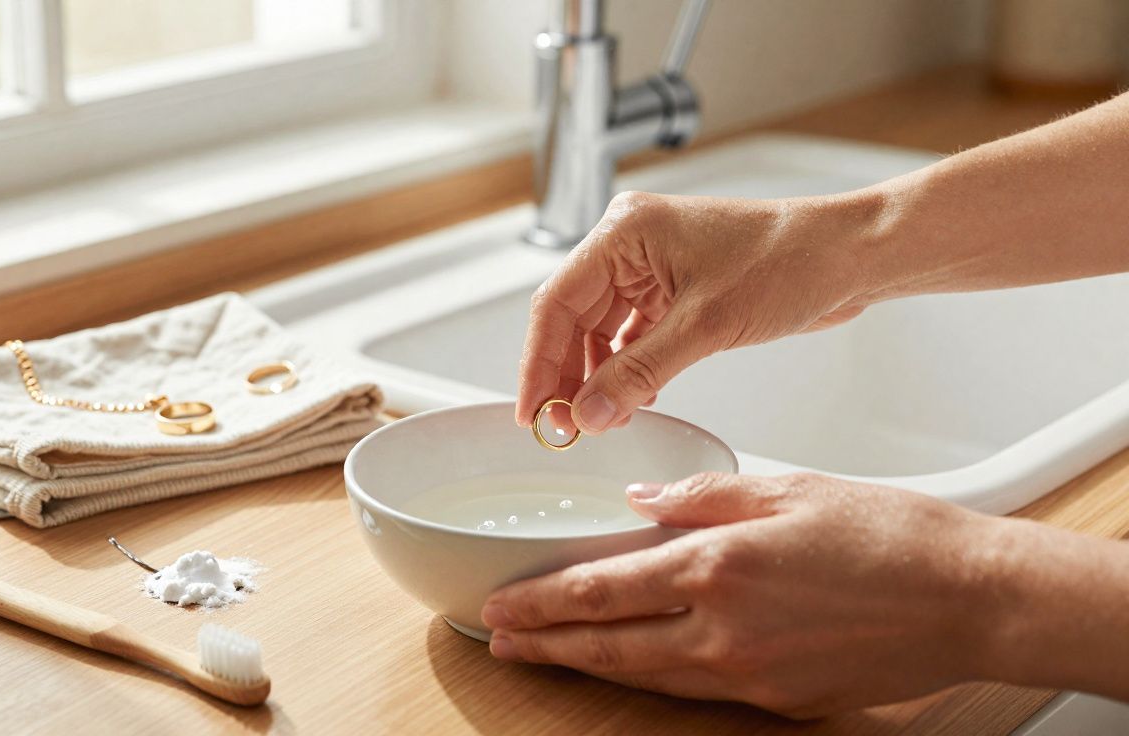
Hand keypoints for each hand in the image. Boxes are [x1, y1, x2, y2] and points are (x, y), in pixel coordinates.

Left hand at [479, 472, 1011, 717]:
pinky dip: (653, 677)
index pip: (599, 591)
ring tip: (548, 656)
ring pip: (645, 676)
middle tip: (501, 641)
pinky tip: (638, 664)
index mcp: (717, 567)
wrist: (970, 600)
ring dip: (589, 666)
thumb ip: (703, 496)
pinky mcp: (778, 701)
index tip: (501, 604)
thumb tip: (643, 501)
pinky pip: (696, 690)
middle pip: (608, 646)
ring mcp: (749, 676)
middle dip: (546, 644)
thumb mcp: (788, 489)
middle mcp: (722, 631)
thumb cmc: (891, 537)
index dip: (540, 602)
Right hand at [517, 190, 882, 433]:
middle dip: (567, 376)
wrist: (850, 256)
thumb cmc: (791, 261)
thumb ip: (639, 373)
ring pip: (600, 332)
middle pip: (572, 319)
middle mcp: (630, 246)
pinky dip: (628, 371)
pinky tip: (633, 401)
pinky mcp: (676, 291)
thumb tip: (589, 413)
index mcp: (625, 232)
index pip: (557, 302)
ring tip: (600, 421)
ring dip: (599, 378)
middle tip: (561, 428)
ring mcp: (652, 269)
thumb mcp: (706, 325)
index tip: (532, 411)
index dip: (538, 362)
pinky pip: (632, 337)